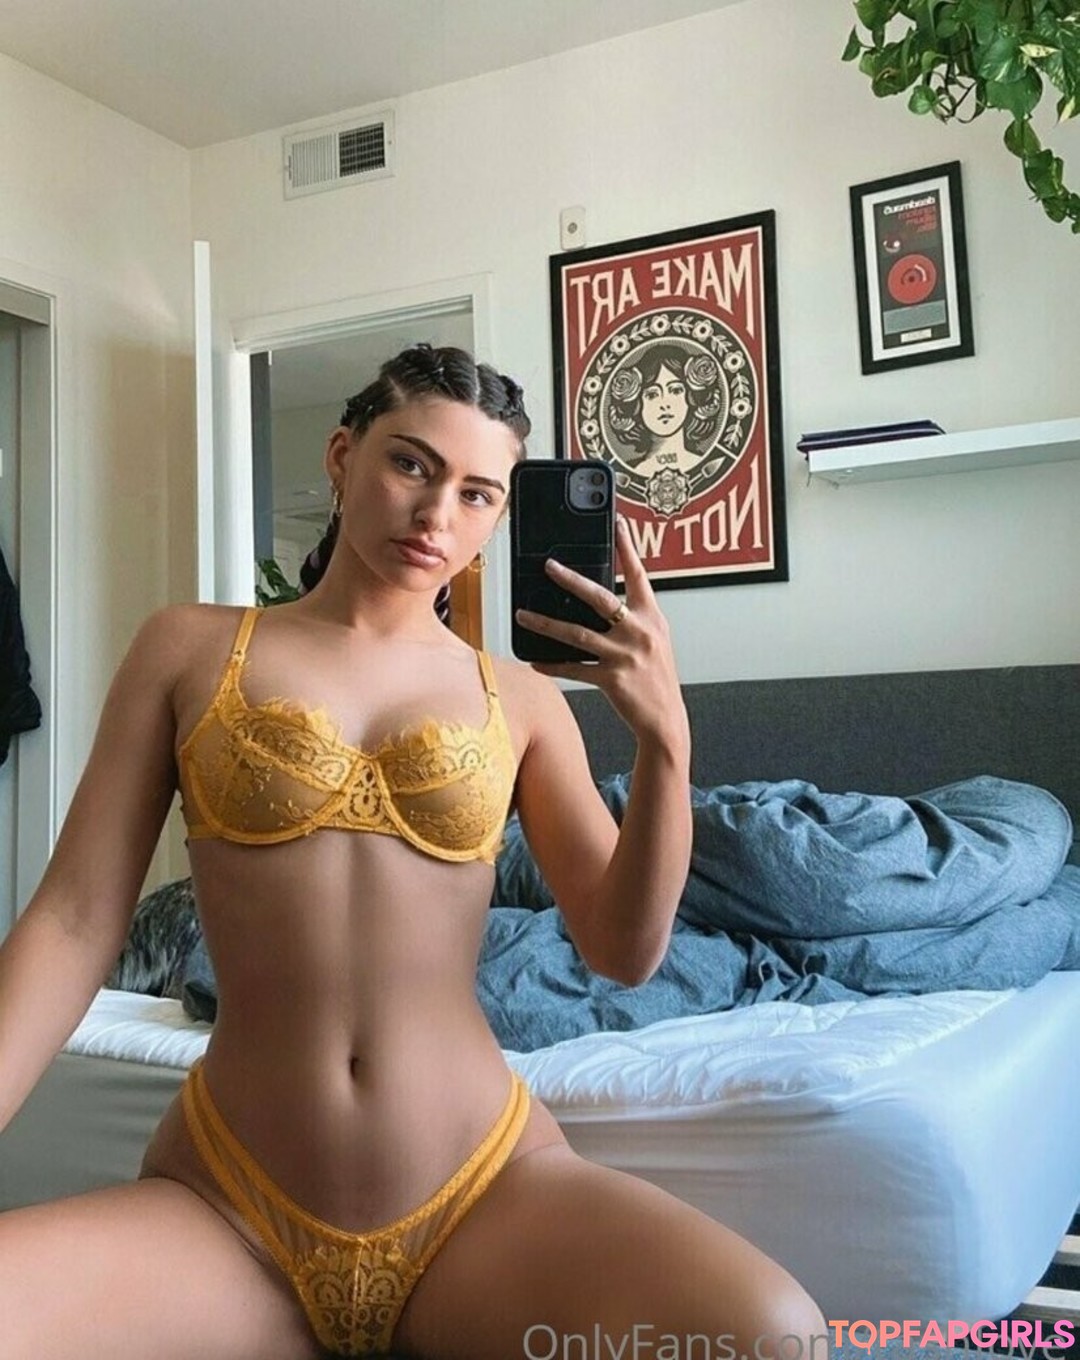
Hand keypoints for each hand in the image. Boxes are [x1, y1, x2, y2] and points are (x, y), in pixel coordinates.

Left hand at [515, 518, 687, 746]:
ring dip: (546, 624)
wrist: (665, 719)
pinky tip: (534, 661)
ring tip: (523, 615)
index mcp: (652, 618)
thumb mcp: (653, 641)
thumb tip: (599, 600)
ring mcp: (625, 656)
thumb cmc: (655, 678)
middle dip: (572, 580)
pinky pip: (574, 668)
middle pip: (601, 598)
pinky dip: (552, 664)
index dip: (629, 548)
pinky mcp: (612, 679)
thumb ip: (632, 619)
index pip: (640, 576)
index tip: (618, 523)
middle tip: (549, 565)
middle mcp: (640, 632)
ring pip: (578, 634)